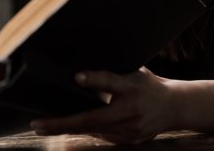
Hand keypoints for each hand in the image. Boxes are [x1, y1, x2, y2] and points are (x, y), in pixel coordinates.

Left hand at [30, 68, 174, 144]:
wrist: (175, 107)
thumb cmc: (149, 85)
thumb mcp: (134, 71)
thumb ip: (111, 73)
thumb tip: (81, 72)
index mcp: (133, 87)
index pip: (112, 82)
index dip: (95, 79)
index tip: (77, 77)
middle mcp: (131, 111)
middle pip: (93, 119)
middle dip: (62, 123)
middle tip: (38, 123)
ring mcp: (130, 130)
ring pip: (93, 132)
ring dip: (67, 130)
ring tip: (44, 126)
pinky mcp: (129, 141)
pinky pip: (101, 137)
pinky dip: (84, 132)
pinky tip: (67, 128)